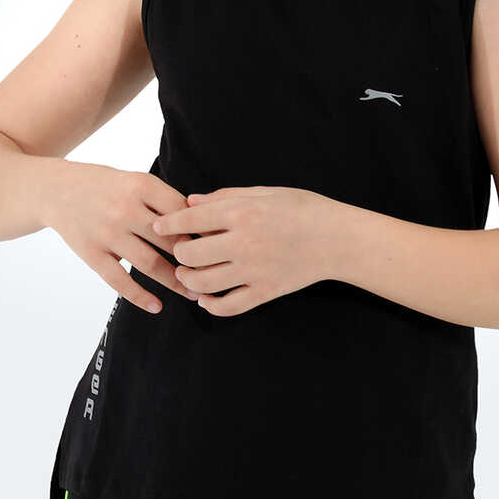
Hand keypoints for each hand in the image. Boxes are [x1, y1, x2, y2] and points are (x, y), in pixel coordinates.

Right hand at [46, 162, 202, 312]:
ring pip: (150, 264)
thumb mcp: (135, 180)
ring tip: (193, 294)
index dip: (203, 232)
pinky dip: (140, 297)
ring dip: (175, 282)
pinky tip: (157, 306)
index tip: (219, 247)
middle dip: (196, 261)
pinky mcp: (91, 253)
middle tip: (215, 275)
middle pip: (171, 241)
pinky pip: (119, 280)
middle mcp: (125, 209)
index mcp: (141, 185)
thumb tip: (202, 226)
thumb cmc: (105, 186)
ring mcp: (107, 233)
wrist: (54, 190)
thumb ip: (164, 200)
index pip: (183, 213)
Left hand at [151, 185, 337, 315]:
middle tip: (180, 251)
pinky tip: (206, 298)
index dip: (168, 224)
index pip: (190, 221)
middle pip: (190, 255)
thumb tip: (190, 202)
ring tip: (187, 275)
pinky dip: (211, 305)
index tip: (159, 227)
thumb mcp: (265, 192)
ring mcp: (253, 271)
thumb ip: (225, 197)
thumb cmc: (303, 209)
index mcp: (242, 213)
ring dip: (188, 280)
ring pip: (203, 283)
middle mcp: (243, 242)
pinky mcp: (265, 291)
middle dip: (178, 254)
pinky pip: (229, 306)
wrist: (338, 238)